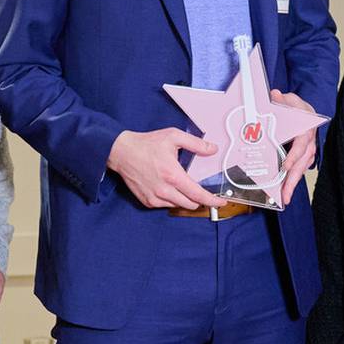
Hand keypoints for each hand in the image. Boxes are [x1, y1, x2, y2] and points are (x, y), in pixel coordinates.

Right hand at [107, 129, 224, 209]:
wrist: (122, 152)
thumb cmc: (146, 144)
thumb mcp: (174, 137)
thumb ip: (196, 144)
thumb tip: (212, 149)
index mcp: (173, 175)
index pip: (198, 195)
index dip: (212, 201)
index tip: (220, 202)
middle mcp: (164, 190)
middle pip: (191, 204)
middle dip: (199, 199)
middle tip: (201, 191)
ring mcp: (155, 198)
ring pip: (179, 206)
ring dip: (185, 199)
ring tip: (181, 185)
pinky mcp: (147, 201)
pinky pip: (166, 205)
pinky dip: (172, 199)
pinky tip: (169, 187)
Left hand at [272, 90, 317, 205]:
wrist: (306, 113)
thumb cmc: (298, 108)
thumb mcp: (291, 100)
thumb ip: (283, 99)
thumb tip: (275, 94)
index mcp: (306, 130)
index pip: (301, 145)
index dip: (293, 157)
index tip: (285, 167)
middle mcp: (309, 143)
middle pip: (302, 164)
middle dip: (293, 181)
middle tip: (284, 196)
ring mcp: (307, 152)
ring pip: (301, 170)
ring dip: (292, 185)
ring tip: (284, 198)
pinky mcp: (303, 158)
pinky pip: (298, 170)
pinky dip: (291, 181)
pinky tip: (283, 191)